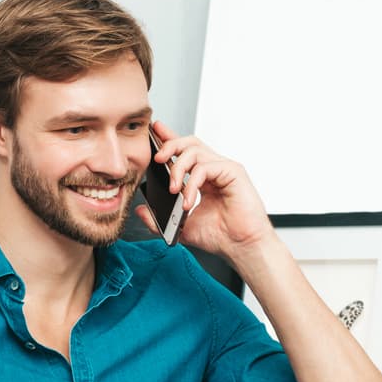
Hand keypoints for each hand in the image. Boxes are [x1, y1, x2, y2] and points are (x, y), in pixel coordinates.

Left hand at [138, 121, 275, 260]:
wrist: (241, 248)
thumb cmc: (221, 237)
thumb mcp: (181, 228)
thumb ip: (159, 219)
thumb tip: (141, 210)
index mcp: (204, 178)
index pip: (184, 152)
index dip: (169, 139)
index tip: (153, 132)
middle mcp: (215, 170)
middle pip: (190, 143)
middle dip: (169, 145)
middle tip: (156, 158)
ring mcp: (224, 169)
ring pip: (195, 152)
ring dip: (178, 169)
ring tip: (173, 190)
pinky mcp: (233, 172)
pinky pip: (205, 167)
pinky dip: (192, 183)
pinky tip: (188, 201)